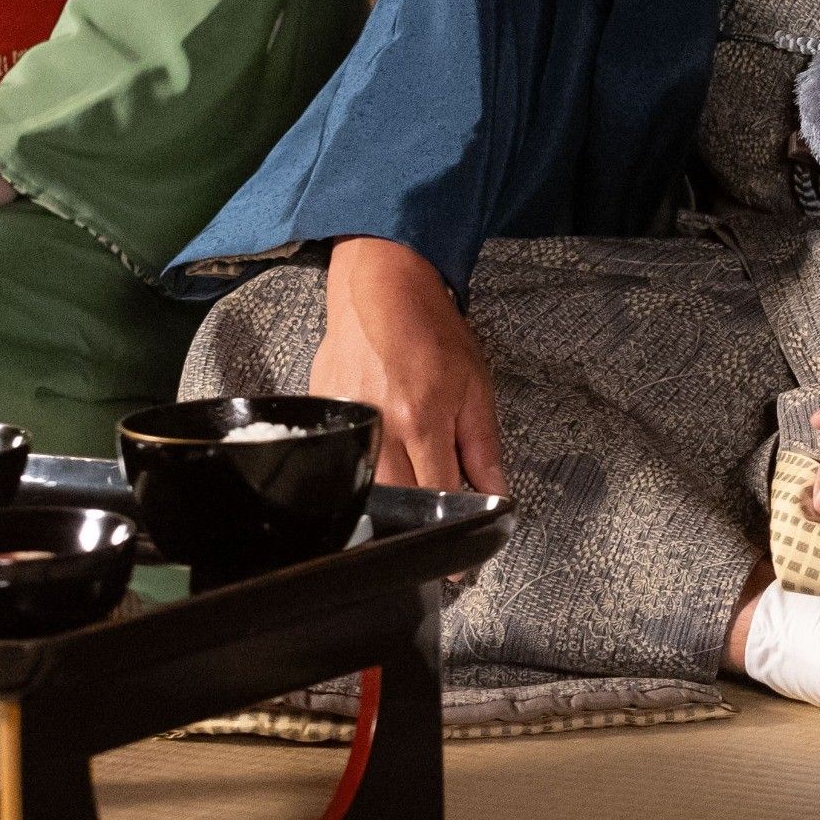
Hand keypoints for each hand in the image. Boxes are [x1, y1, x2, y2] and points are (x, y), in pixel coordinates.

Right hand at [315, 236, 505, 492]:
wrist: (383, 291)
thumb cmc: (431, 330)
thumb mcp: (476, 385)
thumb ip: (484, 445)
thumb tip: (495, 489)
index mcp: (422, 421)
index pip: (440, 495)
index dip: (455, 516)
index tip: (463, 528)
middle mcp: (380, 429)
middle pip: (398, 501)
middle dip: (420, 514)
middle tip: (435, 507)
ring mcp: (347, 424)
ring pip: (367, 488)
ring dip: (391, 494)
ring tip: (410, 478)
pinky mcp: (323, 416)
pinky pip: (342, 460)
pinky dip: (361, 470)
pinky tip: (379, 455)